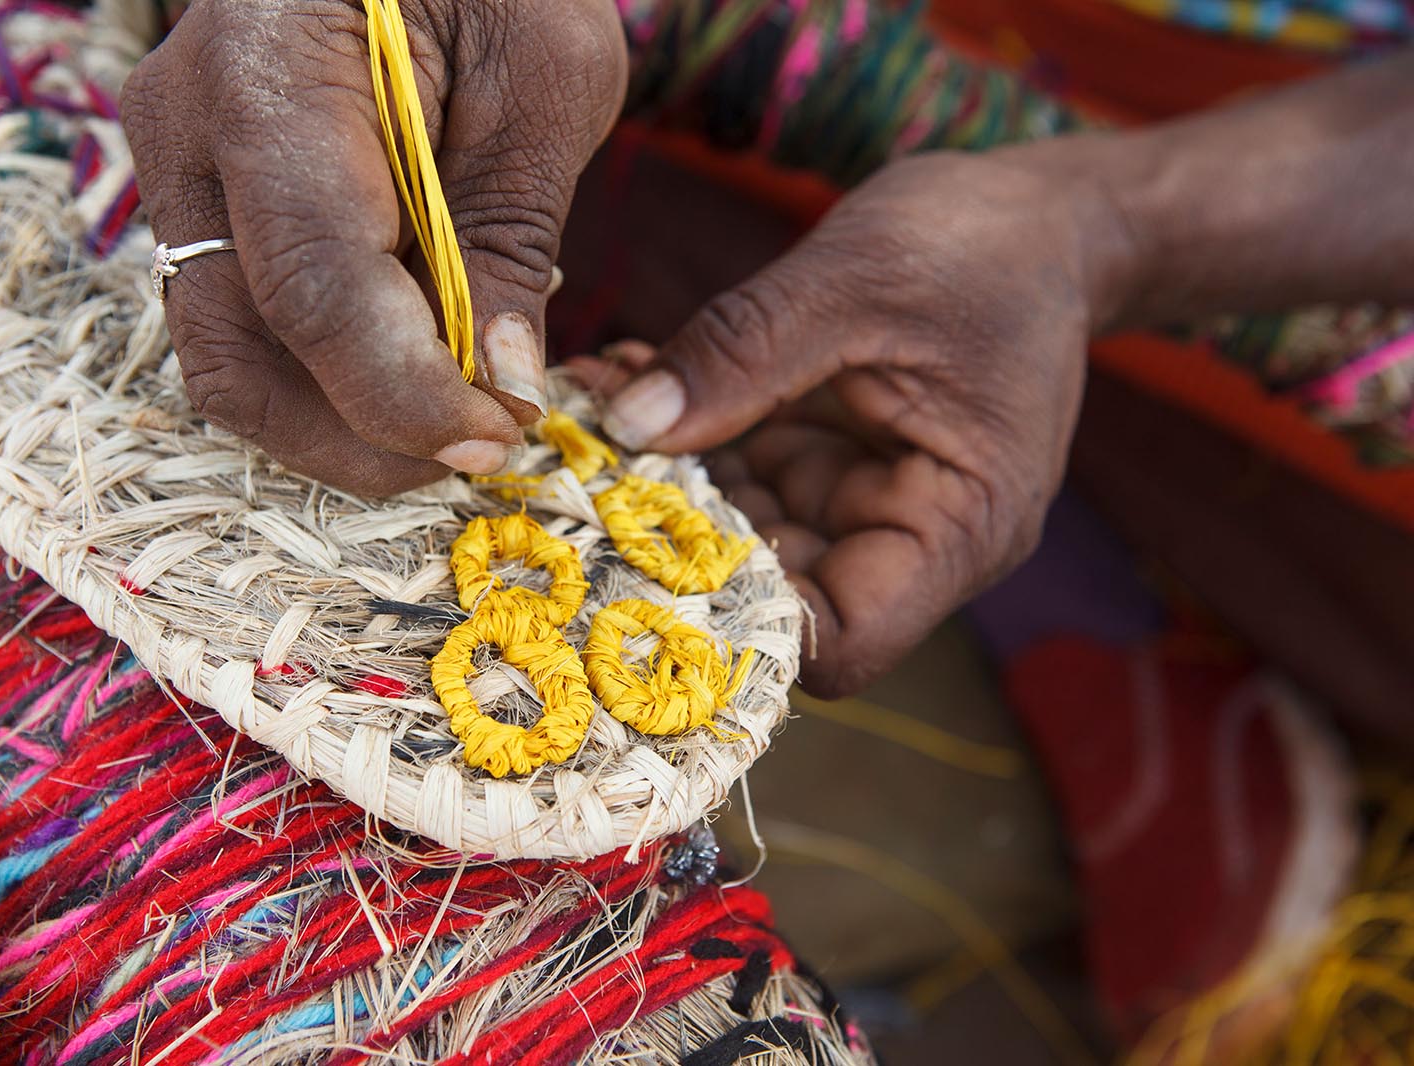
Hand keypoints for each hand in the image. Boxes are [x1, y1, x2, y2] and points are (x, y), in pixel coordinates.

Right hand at [122, 0, 625, 493]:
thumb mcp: (546, 76)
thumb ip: (511, 235)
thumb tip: (502, 383)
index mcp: (268, 76)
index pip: (314, 286)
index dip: (404, 394)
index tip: (499, 435)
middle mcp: (190, 135)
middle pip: (240, 357)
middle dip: (365, 438)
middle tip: (481, 447)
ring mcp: (180, 177)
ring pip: (233, 363)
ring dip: (347, 423)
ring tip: (459, 412)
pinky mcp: (206, 211)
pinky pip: (250, 332)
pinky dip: (334, 379)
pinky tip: (420, 361)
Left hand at [571, 151, 1128, 696]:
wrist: (1040, 217)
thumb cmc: (985, 245)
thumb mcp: (858, 280)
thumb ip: (742, 353)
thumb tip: (627, 427)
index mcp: (957, 525)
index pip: (842, 639)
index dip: (742, 624)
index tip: (638, 560)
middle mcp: (906, 533)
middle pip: (772, 592)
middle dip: (673, 541)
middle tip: (573, 480)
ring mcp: (859, 499)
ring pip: (737, 531)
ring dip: (659, 478)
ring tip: (584, 408)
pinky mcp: (825, 458)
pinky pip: (738, 470)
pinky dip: (681, 430)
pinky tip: (623, 377)